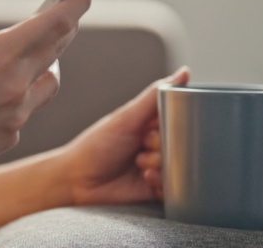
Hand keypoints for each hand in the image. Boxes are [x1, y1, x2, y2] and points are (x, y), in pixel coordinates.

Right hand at [0, 0, 91, 182]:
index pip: (55, 23)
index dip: (74, 3)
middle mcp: (15, 86)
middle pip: (58, 48)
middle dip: (64, 25)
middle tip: (63, 11)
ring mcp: (17, 115)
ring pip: (50, 79)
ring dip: (45, 62)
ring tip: (27, 54)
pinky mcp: (11, 136)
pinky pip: (26, 107)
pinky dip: (18, 94)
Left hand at [58, 66, 190, 205]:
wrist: (78, 181)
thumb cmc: (96, 145)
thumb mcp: (127, 117)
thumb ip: (155, 95)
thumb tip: (184, 72)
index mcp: (152, 124)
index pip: (181, 121)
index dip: (173, 126)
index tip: (155, 127)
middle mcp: (157, 145)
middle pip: (182, 146)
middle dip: (163, 148)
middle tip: (143, 147)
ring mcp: (158, 167)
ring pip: (181, 167)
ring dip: (161, 166)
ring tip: (140, 165)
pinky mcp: (157, 189)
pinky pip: (176, 188)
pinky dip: (163, 184)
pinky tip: (145, 179)